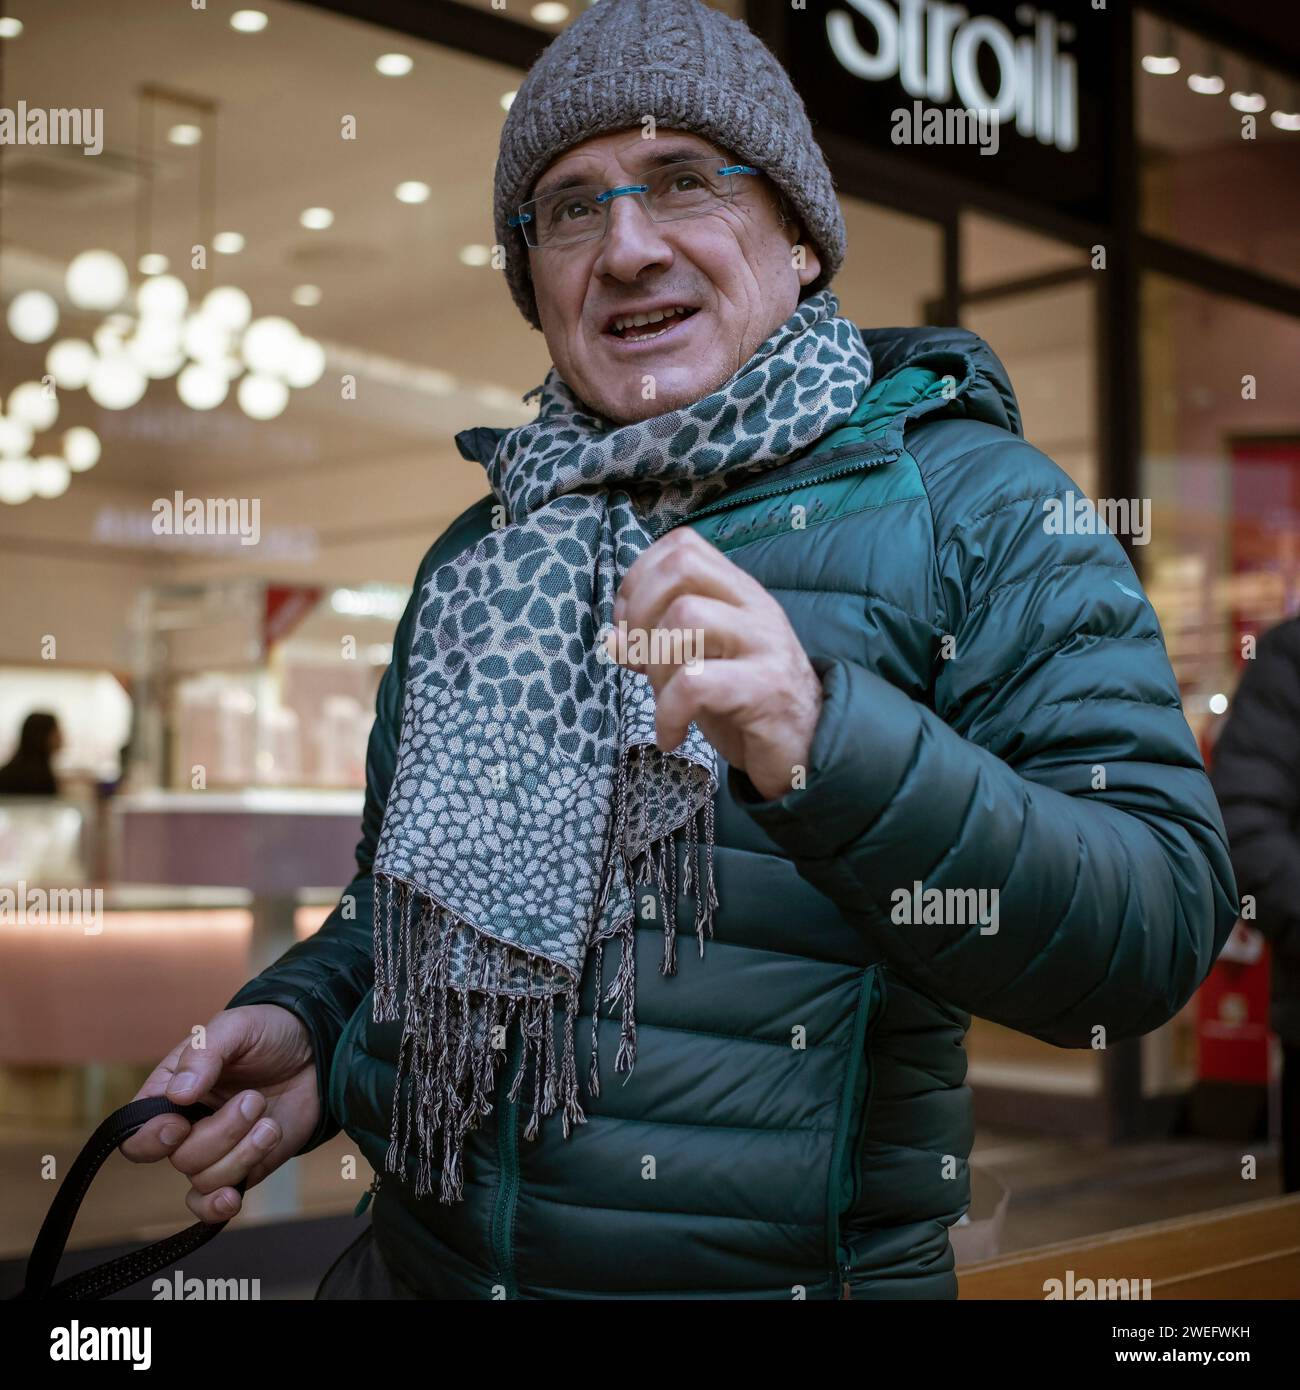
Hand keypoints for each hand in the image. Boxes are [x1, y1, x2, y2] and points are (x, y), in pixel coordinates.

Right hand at [118, 1005, 318, 1222]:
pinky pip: (217, 1203)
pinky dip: (220, 1206)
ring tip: (269, 1122)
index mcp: (171, 1092)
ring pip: (206, 1179)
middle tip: (254, 1098)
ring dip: (243, 1153)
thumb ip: (205, 1053)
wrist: (317, 1050)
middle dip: (222, 1132)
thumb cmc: (268, 1032)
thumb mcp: (236, 1027)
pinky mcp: (245, 1167)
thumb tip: (178, 1094)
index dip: (152, 1139)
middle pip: (180, 1157)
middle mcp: (187, 1127)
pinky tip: (234, 1195)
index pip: (137, 1135)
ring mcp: (216, 1151)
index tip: (181, 1123)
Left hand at [608, 527, 821, 800]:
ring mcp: (764, 644)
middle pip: (681, 567)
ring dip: (656, 664)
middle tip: (638, 659)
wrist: (809, 749)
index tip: (627, 625)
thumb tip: (613, 639)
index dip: (639, 578)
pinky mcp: (766, 688)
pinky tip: (672, 736)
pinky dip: (669, 713)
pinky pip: (696, 683)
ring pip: (686, 617)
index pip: (682, 546)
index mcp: (737, 593)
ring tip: (664, 701)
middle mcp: (753, 607)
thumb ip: (658, 645)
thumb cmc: (748, 703)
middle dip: (640, 611)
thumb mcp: (699, 665)